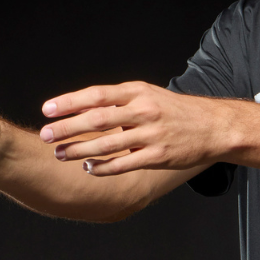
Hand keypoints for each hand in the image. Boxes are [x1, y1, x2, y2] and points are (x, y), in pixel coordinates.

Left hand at [40, 82, 225, 174]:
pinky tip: (88, 168)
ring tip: (60, 154)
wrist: (214, 127)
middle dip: (67, 128)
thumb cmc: (177, 111)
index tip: (47, 110)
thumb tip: (84, 106)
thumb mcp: (149, 95)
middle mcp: (143, 111)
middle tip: (45, 135)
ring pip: (107, 144)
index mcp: (138, 92)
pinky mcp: (158, 157)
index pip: (97, 95)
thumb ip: (119, 101)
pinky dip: (103, 167)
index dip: (69, 102)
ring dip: (79, 150)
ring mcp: (151, 135)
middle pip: (97, 119)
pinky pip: (124, 164)